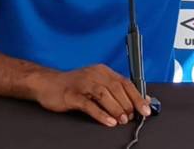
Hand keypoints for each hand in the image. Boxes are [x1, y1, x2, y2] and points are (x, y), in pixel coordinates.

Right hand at [32, 64, 150, 126]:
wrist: (47, 83)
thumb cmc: (74, 86)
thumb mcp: (96, 83)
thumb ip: (115, 91)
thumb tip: (137, 101)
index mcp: (102, 71)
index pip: (125, 82)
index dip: (137, 96)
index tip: (146, 110)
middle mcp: (94, 74)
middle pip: (116, 88)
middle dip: (127, 105)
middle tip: (131, 117)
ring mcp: (82, 84)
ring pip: (104, 94)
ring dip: (116, 109)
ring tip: (122, 120)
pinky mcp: (72, 95)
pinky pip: (89, 105)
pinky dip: (101, 114)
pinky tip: (109, 122)